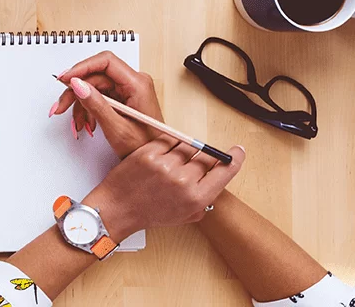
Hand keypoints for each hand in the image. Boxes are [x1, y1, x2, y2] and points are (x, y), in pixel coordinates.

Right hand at [50, 51, 160, 156]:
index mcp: (138, 84)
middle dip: (76, 93)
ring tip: (78, 124)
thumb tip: (78, 84)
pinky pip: (98, 96)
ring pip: (94, 87)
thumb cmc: (145, 147)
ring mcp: (128, 89)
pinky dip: (88, 109)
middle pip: (95, 76)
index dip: (82, 68)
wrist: (156, 159)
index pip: (105, 62)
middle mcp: (134, 82)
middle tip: (60, 107)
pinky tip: (87, 123)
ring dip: (81, 105)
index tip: (65, 79)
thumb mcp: (117, 129)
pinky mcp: (123, 97)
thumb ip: (96, 105)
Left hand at [84, 137, 245, 240]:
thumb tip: (216, 179)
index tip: (237, 151)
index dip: (233, 159)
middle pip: (206, 156)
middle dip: (203, 156)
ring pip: (187, 145)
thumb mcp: (183, 216)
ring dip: (184, 150)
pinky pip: (168, 139)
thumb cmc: (149, 213)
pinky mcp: (149, 152)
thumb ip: (202, 200)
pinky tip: (162, 154)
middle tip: (194, 160)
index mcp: (197, 198)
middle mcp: (184, 181)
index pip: (225, 171)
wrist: (118, 209)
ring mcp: (166, 165)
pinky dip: (168, 144)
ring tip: (171, 162)